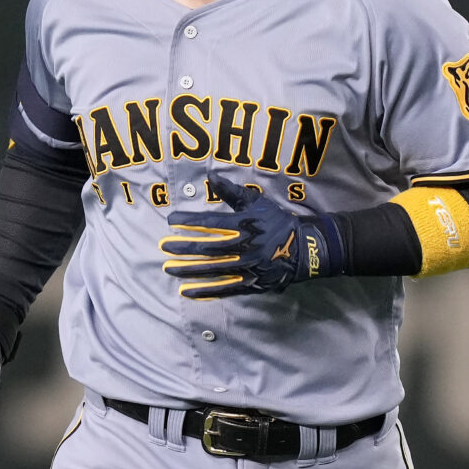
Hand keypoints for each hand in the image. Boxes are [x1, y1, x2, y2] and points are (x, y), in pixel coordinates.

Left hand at [158, 178, 348, 297]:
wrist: (304, 248)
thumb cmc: (277, 222)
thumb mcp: (257, 203)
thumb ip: (232, 192)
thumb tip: (211, 177)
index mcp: (245, 224)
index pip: (211, 222)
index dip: (189, 221)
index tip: (171, 220)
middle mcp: (245, 246)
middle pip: (208, 247)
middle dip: (184, 247)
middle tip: (164, 246)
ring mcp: (248, 267)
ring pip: (214, 270)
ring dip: (189, 269)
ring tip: (169, 268)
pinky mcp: (251, 284)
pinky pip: (225, 289)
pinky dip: (205, 291)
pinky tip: (187, 291)